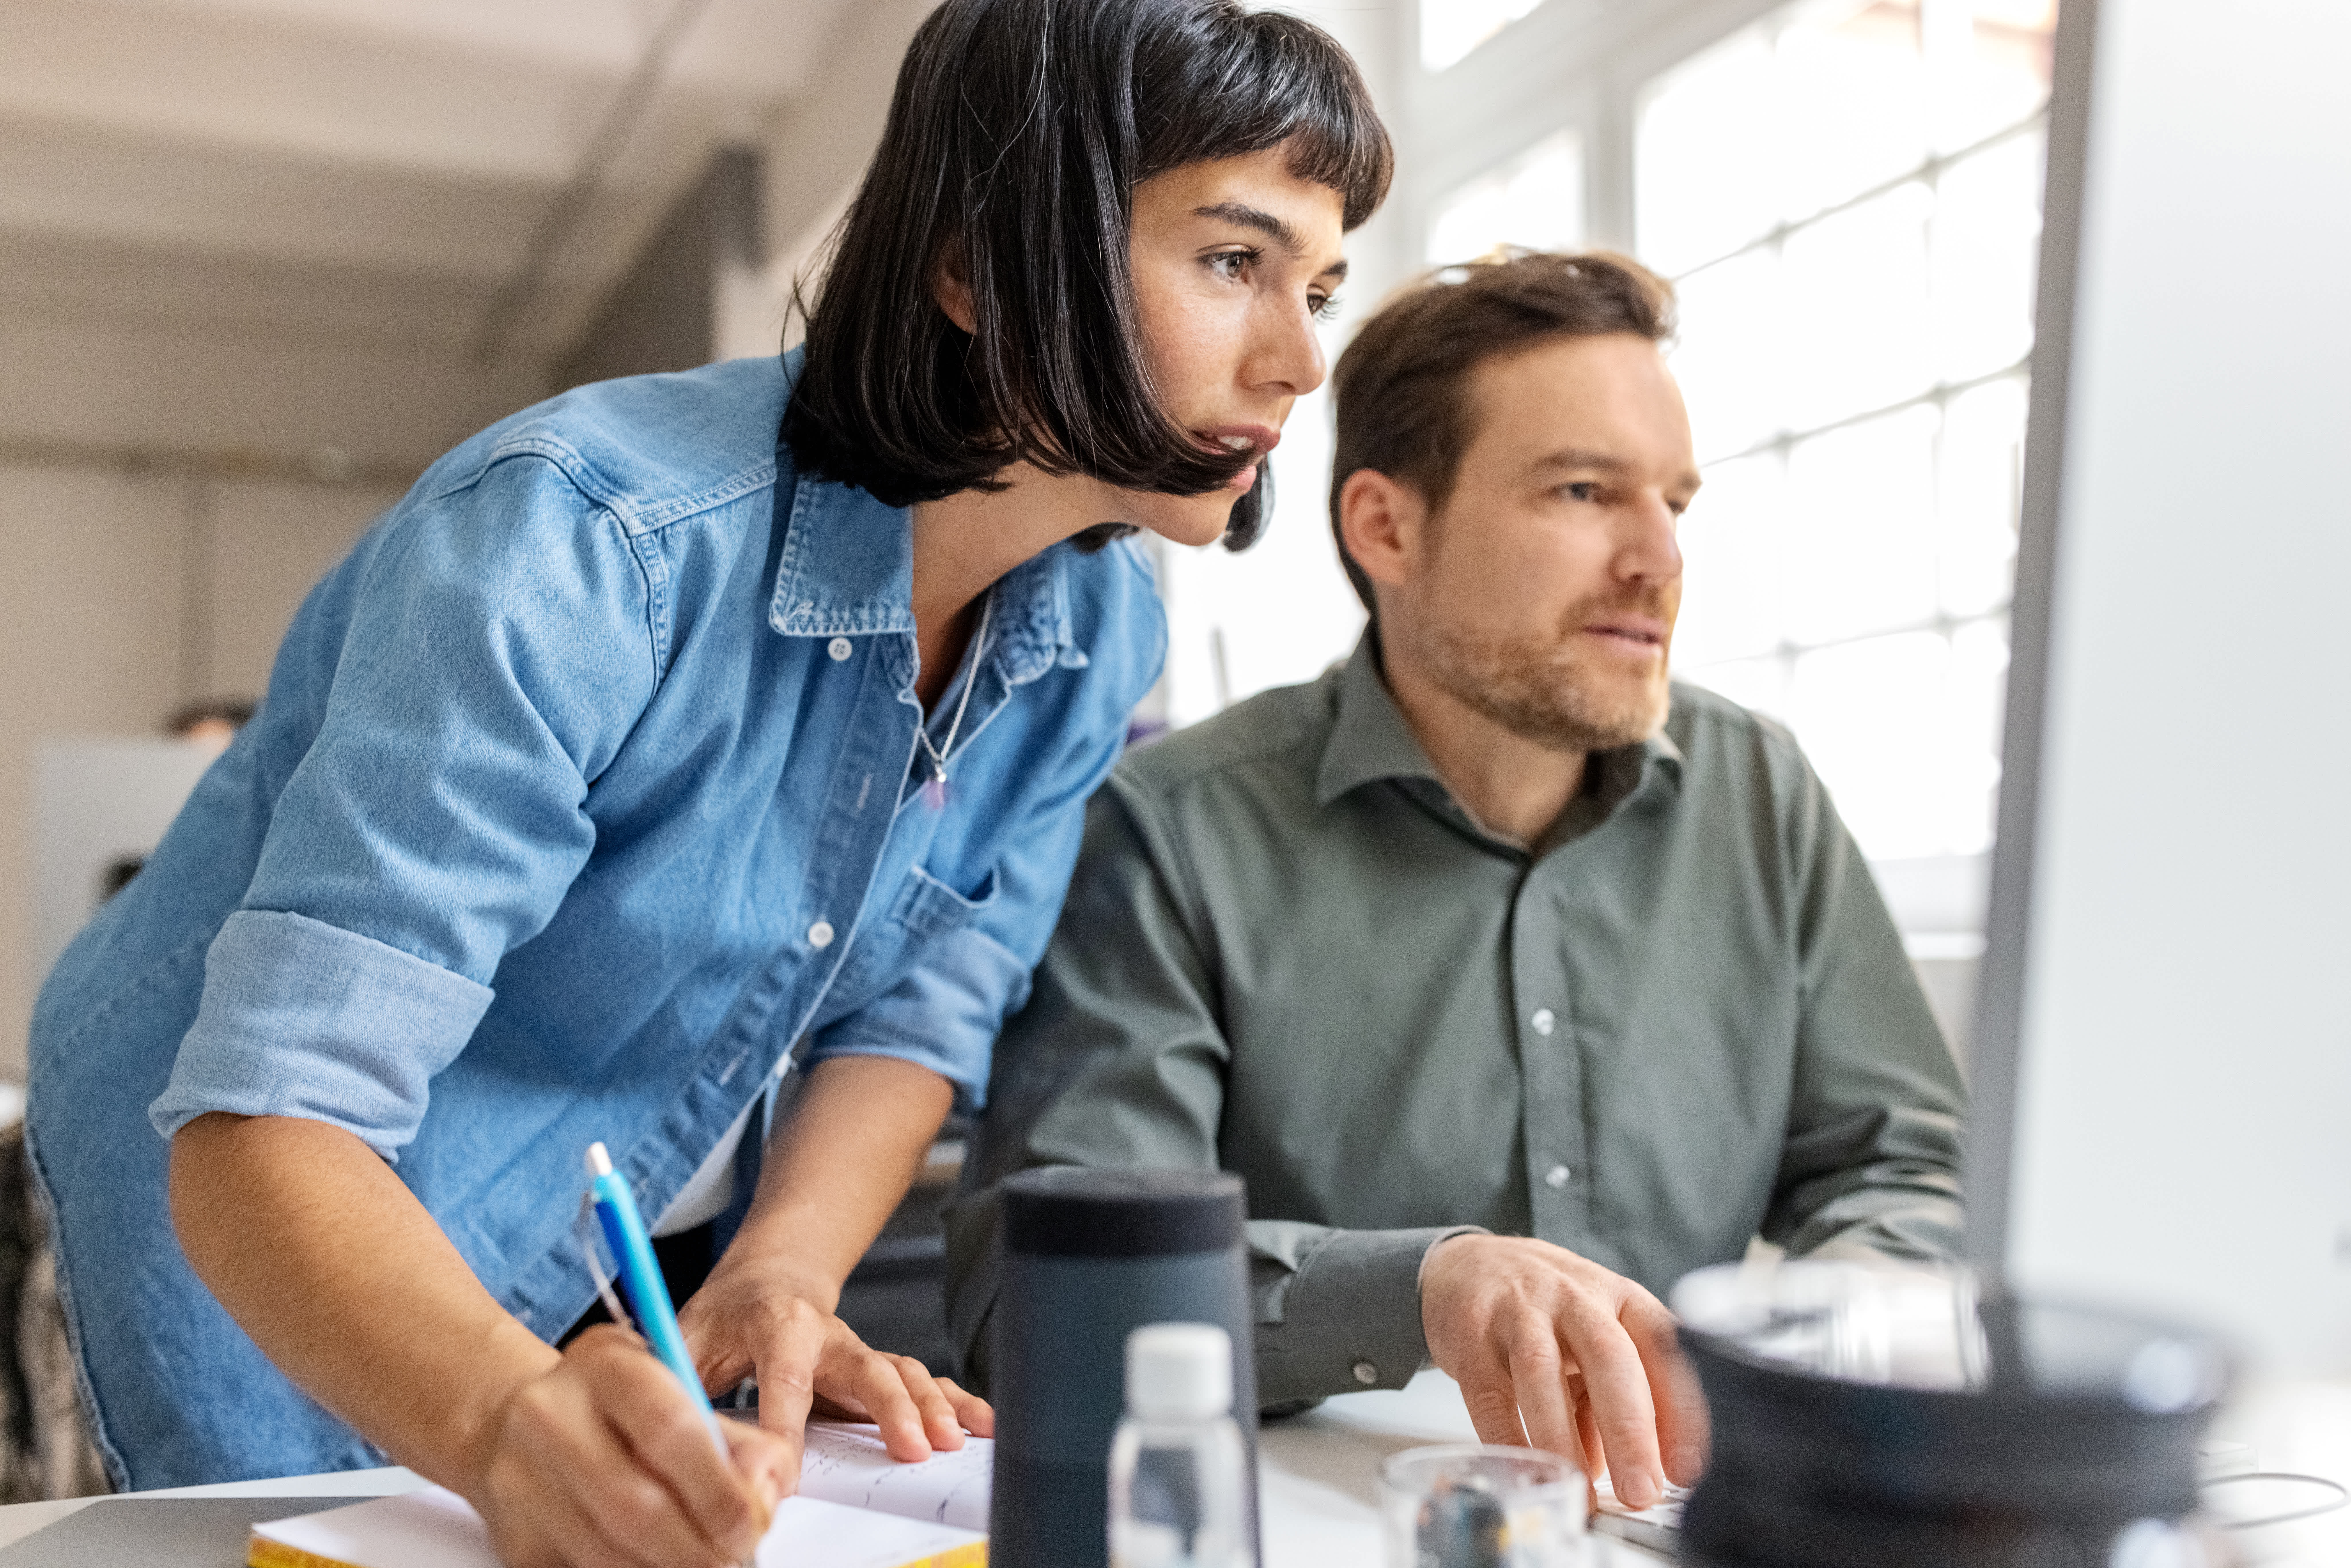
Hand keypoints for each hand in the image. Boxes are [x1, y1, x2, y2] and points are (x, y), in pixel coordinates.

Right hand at [470, 1325, 786, 1567]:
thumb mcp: (675, 1390)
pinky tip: (655, 1562)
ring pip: (608, 1551)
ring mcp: (521, 1477)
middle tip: (735, 1555)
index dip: (719, 1488)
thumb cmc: (611, 1403)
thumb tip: (769, 1490)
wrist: (513, 1416)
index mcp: (603, 1365)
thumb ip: (734, 1438)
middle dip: (699, 1545)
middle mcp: (551, 1415)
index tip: (752, 1521)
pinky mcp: (513, 1534)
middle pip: (637, 1504)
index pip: (670, 1429)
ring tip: (704, 1560)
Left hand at [678, 1251, 992, 1487]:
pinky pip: (921, 1382)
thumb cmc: (725, 1313)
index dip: (786, 1425)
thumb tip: (664, 1427)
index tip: (784, 1472)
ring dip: (932, 1406)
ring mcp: (858, 1352)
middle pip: (867, 1367)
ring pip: (902, 1374)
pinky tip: (981, 1423)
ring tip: (954, 1442)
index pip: (784, 1376)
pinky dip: (954, 1401)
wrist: (769, 1277)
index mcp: (778, 1324)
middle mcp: (828, 1335)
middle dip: (893, 1407)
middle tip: (913, 1448)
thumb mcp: (687, 1335)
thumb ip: (677, 1375)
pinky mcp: (876, 1368)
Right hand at [1419, 1235, 1707, 1507]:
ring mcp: (1518, 1311)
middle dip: (1629, 1429)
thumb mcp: (1590, 1340)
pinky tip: (1523, 1473)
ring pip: (1543, 1372)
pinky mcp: (1470, 1334)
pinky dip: (1507, 1440)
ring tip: (1580, 1492)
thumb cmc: (1544, 1309)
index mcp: (1619, 1298)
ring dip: (1565, 1439)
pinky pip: (1489, 1393)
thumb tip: (1626, 1473)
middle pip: (1609, 1356)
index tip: (1688, 1468)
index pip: (1664, 1349)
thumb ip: (1610, 1401)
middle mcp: (1574, 1297)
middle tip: (1641, 1490)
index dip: (1682, 1410)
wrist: (1465, 1263)